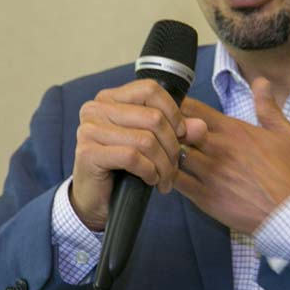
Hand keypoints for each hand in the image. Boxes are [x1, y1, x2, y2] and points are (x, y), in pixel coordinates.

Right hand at [71, 79, 207, 230]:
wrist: (96, 200)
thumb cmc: (123, 169)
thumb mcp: (153, 145)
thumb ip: (177, 131)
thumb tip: (201, 126)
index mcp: (109, 98)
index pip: (149, 89)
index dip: (172, 111)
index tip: (181, 134)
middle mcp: (95, 109)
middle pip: (152, 117)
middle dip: (171, 146)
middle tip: (174, 167)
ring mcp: (89, 130)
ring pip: (145, 140)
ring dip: (163, 164)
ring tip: (165, 179)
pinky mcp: (88, 153)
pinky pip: (132, 157)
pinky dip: (148, 171)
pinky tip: (149, 180)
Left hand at [174, 78, 289, 233]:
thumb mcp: (288, 134)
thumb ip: (268, 108)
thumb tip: (260, 81)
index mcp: (233, 130)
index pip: (193, 108)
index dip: (178, 105)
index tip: (170, 107)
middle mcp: (217, 148)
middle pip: (177, 129)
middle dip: (167, 128)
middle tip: (161, 130)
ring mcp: (209, 174)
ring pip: (173, 154)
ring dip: (166, 152)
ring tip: (161, 152)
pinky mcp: (205, 198)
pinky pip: (176, 182)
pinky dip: (167, 175)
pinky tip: (166, 174)